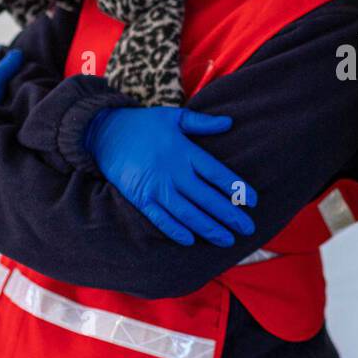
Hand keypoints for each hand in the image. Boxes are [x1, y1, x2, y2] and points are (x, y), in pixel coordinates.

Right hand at [84, 106, 257, 246]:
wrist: (105, 133)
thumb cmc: (144, 124)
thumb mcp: (174, 117)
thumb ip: (202, 123)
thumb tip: (229, 122)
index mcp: (186, 152)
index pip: (218, 174)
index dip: (237, 189)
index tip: (253, 201)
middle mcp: (174, 172)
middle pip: (208, 199)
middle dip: (230, 216)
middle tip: (248, 229)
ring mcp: (157, 188)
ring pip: (188, 214)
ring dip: (209, 228)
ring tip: (227, 239)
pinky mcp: (140, 199)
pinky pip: (161, 219)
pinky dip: (176, 231)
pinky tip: (191, 240)